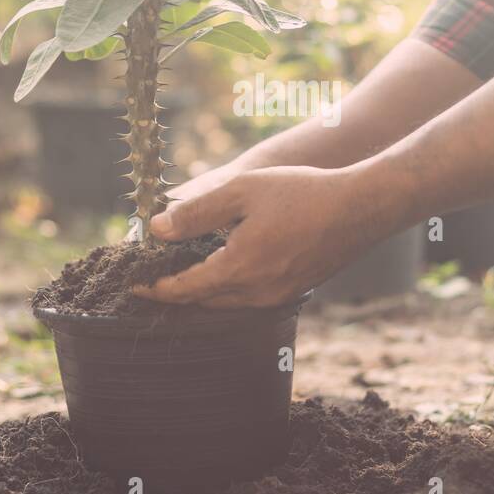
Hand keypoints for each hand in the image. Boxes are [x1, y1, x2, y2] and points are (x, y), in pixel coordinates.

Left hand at [136, 165, 393, 307]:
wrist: (361, 207)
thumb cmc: (302, 192)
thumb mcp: (242, 191)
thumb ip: (197, 212)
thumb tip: (157, 230)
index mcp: (238, 269)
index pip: (181, 290)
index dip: (153, 288)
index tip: (131, 284)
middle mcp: (256, 292)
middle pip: (201, 301)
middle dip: (173, 292)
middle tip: (151, 278)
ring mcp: (277, 295)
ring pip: (225, 302)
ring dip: (201, 291)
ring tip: (182, 273)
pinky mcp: (293, 290)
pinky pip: (248, 298)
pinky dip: (227, 288)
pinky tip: (224, 267)